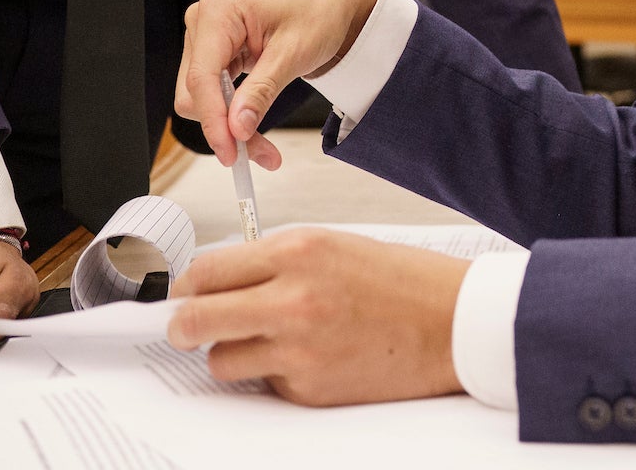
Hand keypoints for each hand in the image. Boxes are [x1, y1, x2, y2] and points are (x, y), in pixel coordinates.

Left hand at [166, 229, 467, 405]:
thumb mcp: (334, 246)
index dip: (188, 286)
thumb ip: (275, 261)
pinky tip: (310, 357)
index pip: (205, 271)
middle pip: (196, 320)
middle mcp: (291, 300)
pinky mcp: (308, 388)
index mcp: (297, 253)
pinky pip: (265, 383)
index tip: (186, 294)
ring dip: (231, 354)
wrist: (452, 323)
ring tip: (262, 342)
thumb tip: (221, 282)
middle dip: (183, 327)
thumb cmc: (402, 282)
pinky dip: (276, 373)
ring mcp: (298, 350)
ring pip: (221, 362)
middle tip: (186, 328)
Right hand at [174, 0, 384, 168]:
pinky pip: (216, 92)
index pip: (201, 77)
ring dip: (230, 125)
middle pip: (195, 92)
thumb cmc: (321, 9)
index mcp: (218, 11)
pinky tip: (255, 128)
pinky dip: (234, 114)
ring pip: (203, 98)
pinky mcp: (219, 52)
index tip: (231, 153)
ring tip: (265, 148)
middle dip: (224, 127)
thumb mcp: (294, 53)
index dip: (213, 120)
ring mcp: (209, 37)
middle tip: (262, 154)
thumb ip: (261, 91)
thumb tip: (236, 128)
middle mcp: (205, 21)